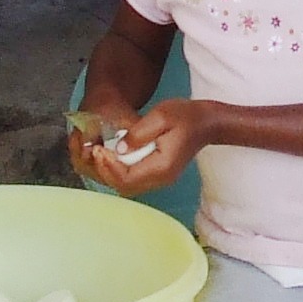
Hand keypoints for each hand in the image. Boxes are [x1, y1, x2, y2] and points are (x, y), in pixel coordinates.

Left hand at [74, 98, 207, 195]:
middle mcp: (161, 179)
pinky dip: (119, 172)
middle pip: (125, 187)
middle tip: (96, 152)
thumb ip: (139, 133)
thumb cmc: (186, 116)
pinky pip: (133, 181)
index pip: (127, 177)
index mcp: (162, 166)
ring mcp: (160, 180)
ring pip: (127, 186)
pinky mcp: (158, 175)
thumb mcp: (161, 115)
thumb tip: (119, 148)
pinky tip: (113, 157)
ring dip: (111, 173)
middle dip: (106, 172)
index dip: (109, 166)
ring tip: (101, 154)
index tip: (99, 149)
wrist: (206, 123)